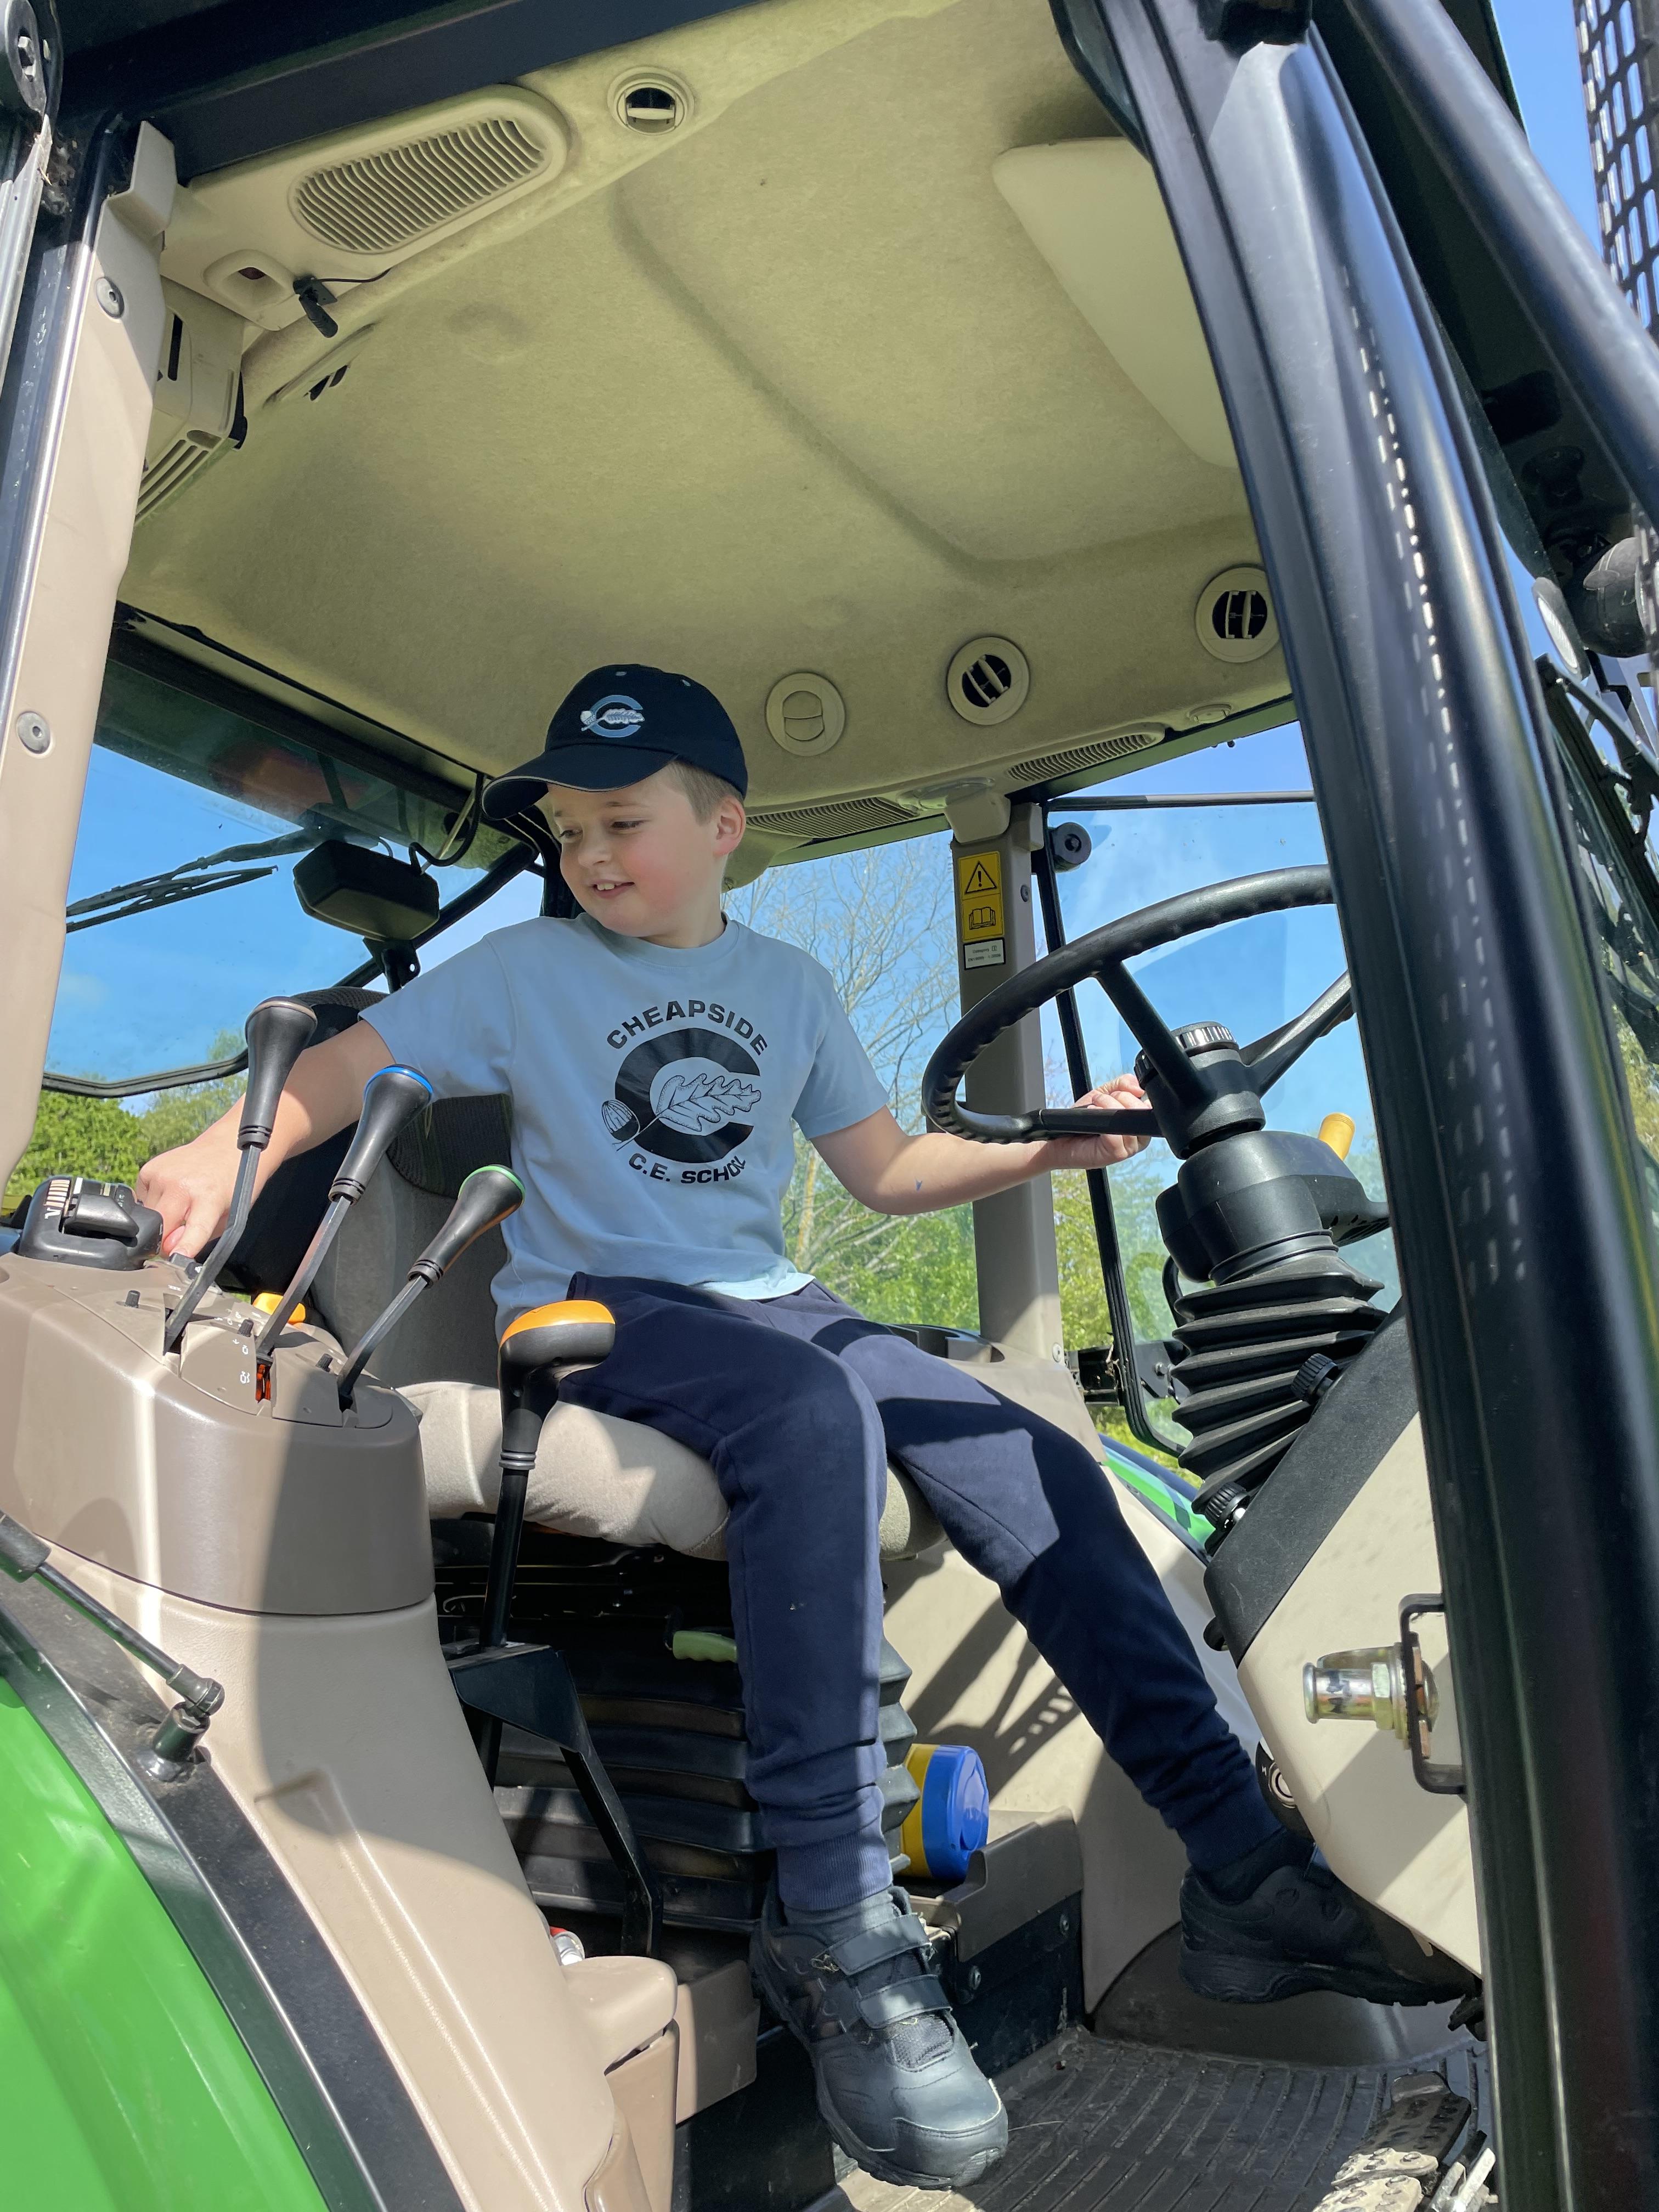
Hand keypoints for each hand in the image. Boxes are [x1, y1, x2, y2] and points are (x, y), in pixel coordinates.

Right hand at [135, 1135, 239, 1258]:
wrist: (226, 1147)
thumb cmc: (231, 1184)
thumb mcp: (229, 1215)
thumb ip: (203, 1235)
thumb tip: (170, 1248)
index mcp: (210, 1198)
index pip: (196, 1228)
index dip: (185, 1247)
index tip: (177, 1259)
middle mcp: (183, 1184)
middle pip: (159, 1227)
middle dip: (163, 1241)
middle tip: (177, 1237)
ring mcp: (162, 1175)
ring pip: (147, 1216)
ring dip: (159, 1220)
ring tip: (181, 1206)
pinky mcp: (148, 1169)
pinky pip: (141, 1199)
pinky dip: (153, 1203)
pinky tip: (171, 1193)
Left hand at [1038, 1073, 1153, 1171]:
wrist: (1059, 1138)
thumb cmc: (1082, 1120)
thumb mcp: (1104, 1094)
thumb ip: (1122, 1084)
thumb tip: (1139, 1087)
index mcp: (1139, 1124)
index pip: (1150, 1106)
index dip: (1134, 1094)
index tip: (1117, 1092)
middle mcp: (1137, 1138)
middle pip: (1142, 1112)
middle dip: (1121, 1098)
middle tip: (1102, 1099)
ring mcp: (1127, 1149)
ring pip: (1129, 1123)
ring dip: (1109, 1107)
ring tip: (1094, 1106)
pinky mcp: (1114, 1155)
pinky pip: (1117, 1137)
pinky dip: (1104, 1122)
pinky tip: (1092, 1116)